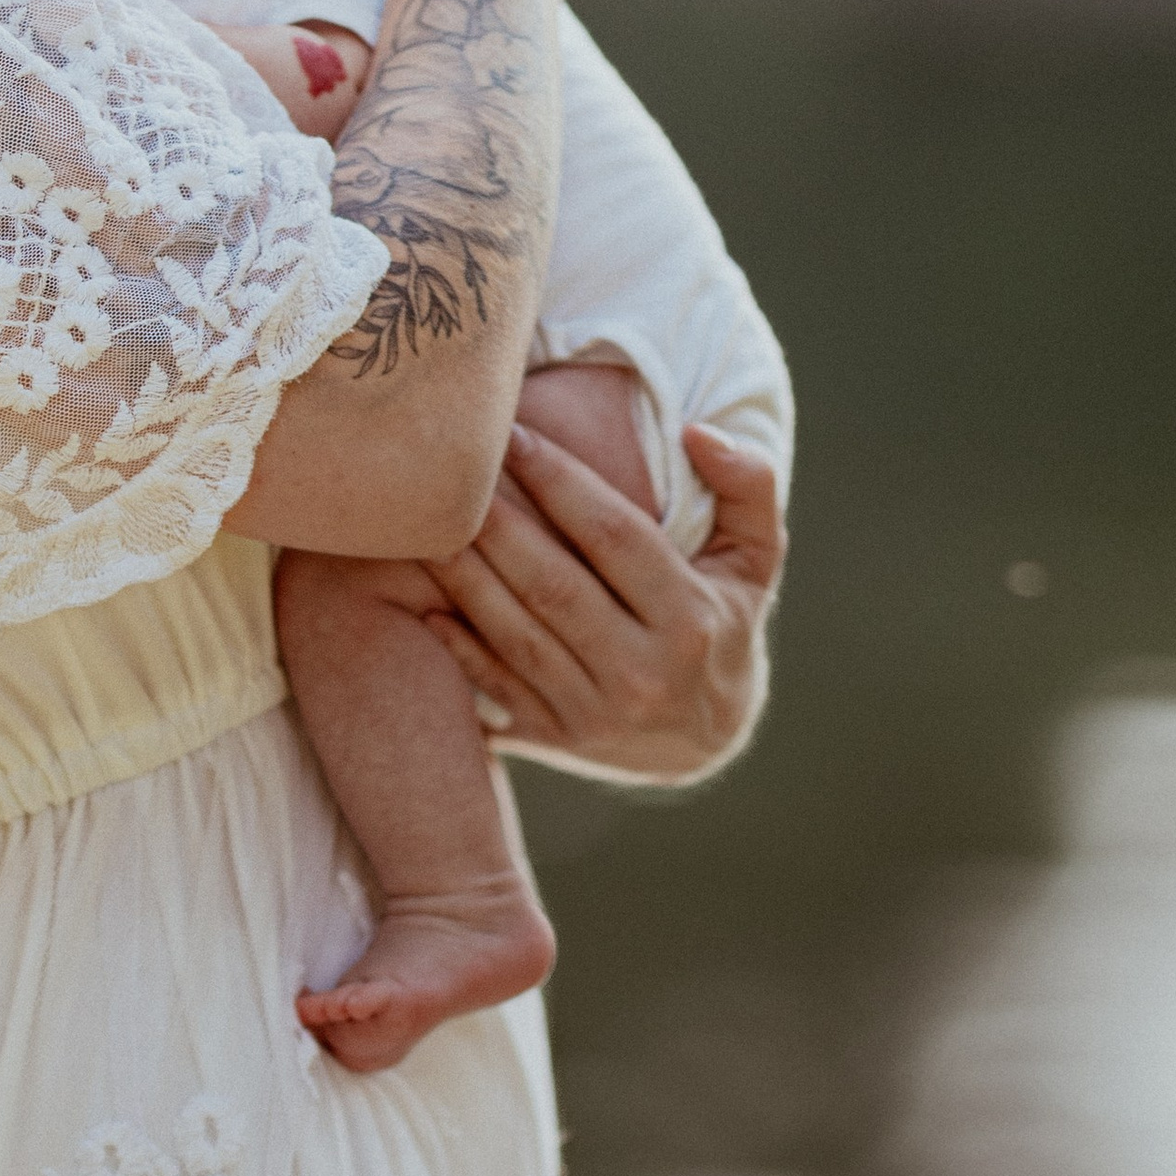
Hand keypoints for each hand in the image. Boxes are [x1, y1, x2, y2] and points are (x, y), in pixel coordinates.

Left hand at [418, 420, 786, 783]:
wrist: (705, 744)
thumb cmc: (722, 626)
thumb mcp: (754, 562)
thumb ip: (747, 488)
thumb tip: (698, 431)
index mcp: (690, 620)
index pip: (613, 536)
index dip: (560, 481)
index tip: (516, 435)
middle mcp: (642, 672)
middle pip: (552, 585)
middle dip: (497, 523)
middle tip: (453, 471)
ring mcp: (595, 712)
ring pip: (516, 634)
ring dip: (464, 577)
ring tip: (427, 523)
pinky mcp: (555, 737)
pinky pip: (495, 685)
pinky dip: (457, 646)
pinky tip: (421, 602)